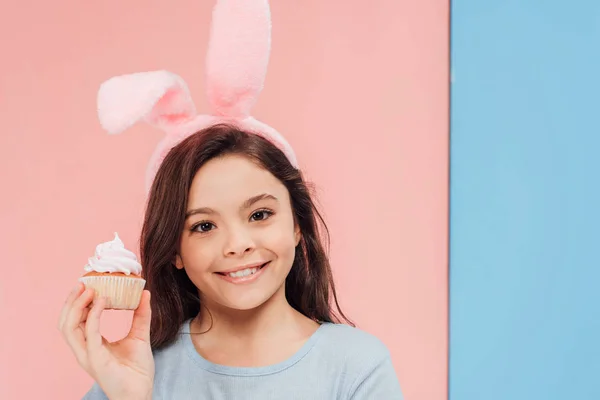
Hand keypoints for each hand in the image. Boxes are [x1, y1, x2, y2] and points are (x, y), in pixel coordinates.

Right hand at [59, 283, 154, 399]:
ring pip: (68, 327)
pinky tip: (103, 301)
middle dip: (71, 301)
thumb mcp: (139, 336)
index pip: (76, 320)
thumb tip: (144, 293)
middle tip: (83, 282)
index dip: (78, 302)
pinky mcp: (95, 360)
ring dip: (77, 306)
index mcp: (91, 345)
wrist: (142, 392)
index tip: (88, 283)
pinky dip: (94, 315)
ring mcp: (87, 356)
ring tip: (90, 289)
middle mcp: (84, 350)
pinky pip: (89, 334)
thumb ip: (141, 315)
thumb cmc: (137, 370)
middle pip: (65, 322)